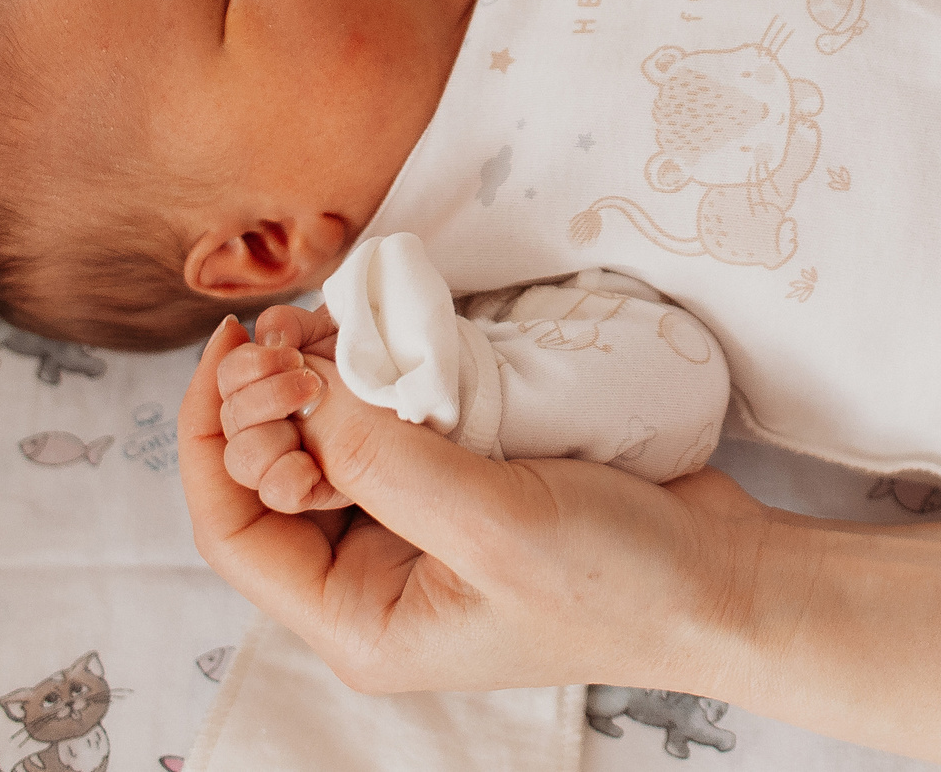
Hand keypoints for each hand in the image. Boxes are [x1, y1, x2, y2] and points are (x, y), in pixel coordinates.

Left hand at [183, 314, 763, 695]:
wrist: (726, 579)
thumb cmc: (618, 584)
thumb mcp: (491, 525)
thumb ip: (385, 458)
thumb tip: (300, 383)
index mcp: (359, 622)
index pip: (234, 530)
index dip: (213, 438)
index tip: (232, 350)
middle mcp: (372, 582)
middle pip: (267, 482)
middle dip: (262, 399)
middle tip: (288, 325)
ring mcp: (418, 533)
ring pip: (323, 447)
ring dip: (313, 380)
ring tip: (325, 319)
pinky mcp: (462, 488)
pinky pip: (387, 428)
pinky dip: (372, 379)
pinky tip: (379, 337)